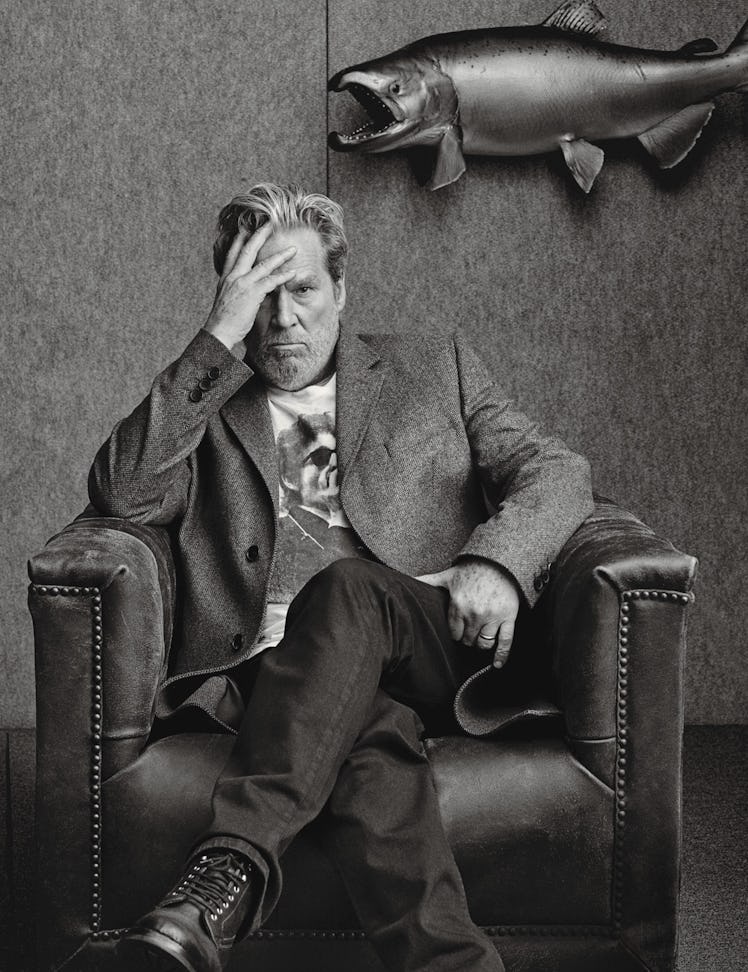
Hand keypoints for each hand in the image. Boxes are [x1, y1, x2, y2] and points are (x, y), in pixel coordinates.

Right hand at [203, 223, 297, 350]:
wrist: (219, 331)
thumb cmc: (223, 321)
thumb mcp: (226, 300)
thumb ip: (235, 291)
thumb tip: (243, 291)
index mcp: (226, 278)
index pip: (232, 254)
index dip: (239, 240)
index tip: (246, 228)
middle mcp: (233, 277)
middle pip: (247, 250)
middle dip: (259, 235)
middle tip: (269, 224)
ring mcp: (242, 283)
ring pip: (263, 264)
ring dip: (280, 256)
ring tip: (293, 250)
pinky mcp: (252, 293)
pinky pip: (270, 281)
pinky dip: (283, 277)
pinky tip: (292, 273)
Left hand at [417, 558, 519, 668]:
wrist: (498, 560)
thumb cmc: (472, 569)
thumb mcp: (448, 575)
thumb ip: (428, 581)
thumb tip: (408, 580)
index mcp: (458, 605)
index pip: (454, 634)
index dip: (456, 634)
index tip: (459, 631)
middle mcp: (474, 613)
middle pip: (468, 641)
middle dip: (468, 639)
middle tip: (470, 633)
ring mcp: (492, 617)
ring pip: (483, 643)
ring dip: (481, 644)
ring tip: (481, 638)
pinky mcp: (508, 617)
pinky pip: (505, 641)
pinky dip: (501, 655)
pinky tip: (497, 665)